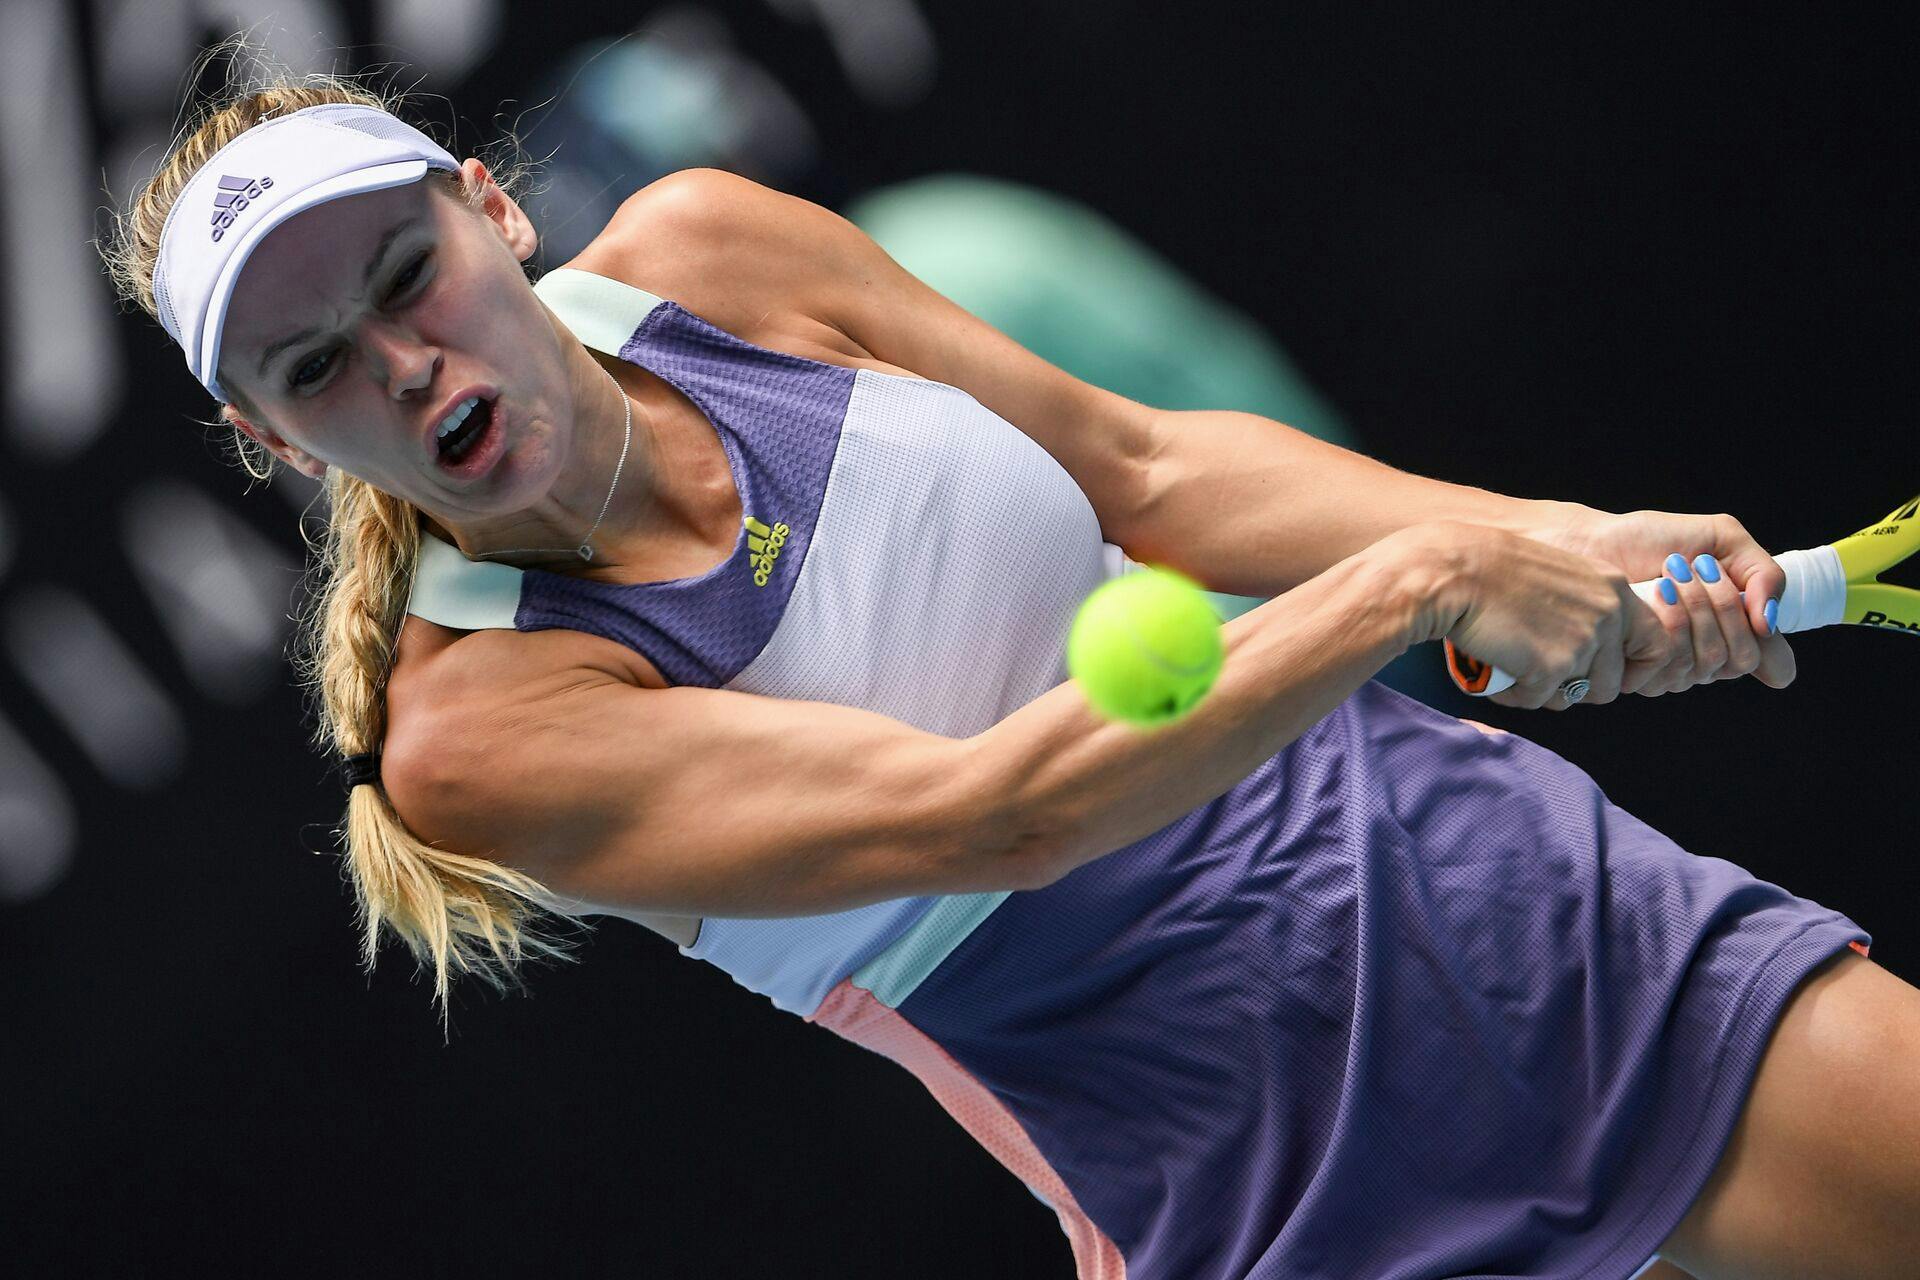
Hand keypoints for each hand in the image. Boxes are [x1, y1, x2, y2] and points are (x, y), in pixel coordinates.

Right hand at [1397, 521, 1665, 708]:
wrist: (1453, 572)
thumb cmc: (1490, 569)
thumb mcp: (1558, 574)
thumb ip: (1585, 606)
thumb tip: (1592, 650)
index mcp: (1612, 588)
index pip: (1656, 643)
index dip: (1635, 669)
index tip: (1613, 677)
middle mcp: (1607, 615)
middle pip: (1611, 683)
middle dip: (1577, 688)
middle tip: (1542, 674)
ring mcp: (1581, 643)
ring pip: (1574, 697)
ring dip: (1544, 692)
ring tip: (1514, 670)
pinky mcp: (1550, 668)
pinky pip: (1536, 701)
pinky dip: (1514, 694)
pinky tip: (1495, 672)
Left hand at [1521, 505, 1796, 694]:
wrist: (1588, 543)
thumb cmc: (1649, 540)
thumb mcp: (1722, 539)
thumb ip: (1764, 573)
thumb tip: (1771, 624)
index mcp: (1728, 634)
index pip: (1771, 664)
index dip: (1761, 634)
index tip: (1737, 589)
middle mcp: (1701, 659)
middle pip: (1739, 659)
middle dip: (1721, 607)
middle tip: (1693, 568)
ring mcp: (1667, 671)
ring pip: (1704, 665)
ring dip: (1692, 609)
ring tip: (1667, 575)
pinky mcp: (1632, 674)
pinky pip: (1669, 668)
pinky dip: (1667, 621)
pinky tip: (1648, 595)